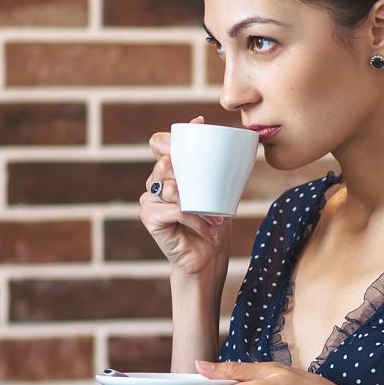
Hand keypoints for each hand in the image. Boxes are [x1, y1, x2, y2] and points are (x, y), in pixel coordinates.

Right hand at [141, 115, 229, 279]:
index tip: (200, 126)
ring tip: (215, 219)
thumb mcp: (219, 191)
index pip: (160, 143)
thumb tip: (235, 144)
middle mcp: (154, 181)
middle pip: (164, 163)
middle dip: (190, 176)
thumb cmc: (214, 223)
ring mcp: (148, 199)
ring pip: (170, 187)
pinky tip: (208, 230)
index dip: (173, 136)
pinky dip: (195, 220)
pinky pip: (174, 210)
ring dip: (198, 205)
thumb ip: (218, 168)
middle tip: (211, 197)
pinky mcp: (149, 217)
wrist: (209, 258)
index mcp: (168, 171)